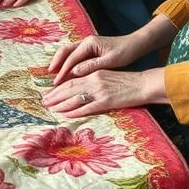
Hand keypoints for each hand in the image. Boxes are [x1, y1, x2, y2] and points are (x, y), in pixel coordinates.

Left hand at [42, 67, 163, 117]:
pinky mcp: (107, 101)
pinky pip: (88, 107)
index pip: (71, 80)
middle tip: (44, 101)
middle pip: (69, 88)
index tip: (49, 93)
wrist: (144, 84)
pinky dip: (76, 111)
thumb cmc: (127, 81)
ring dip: (61, 104)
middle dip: (54, 95)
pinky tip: (67, 115)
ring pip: (75, 98)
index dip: (58, 87)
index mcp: (94, 73)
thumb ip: (93, 80)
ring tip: (51, 109)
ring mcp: (100, 91)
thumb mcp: (107, 76)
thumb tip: (80, 88)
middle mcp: (94, 80)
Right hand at [47, 34, 139, 84]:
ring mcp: (86, 44)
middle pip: (65, 51)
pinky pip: (74, 55)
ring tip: (53, 74)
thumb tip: (75, 72)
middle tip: (50, 76)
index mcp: (89, 43)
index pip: (72, 58)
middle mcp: (85, 42)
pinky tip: (66, 71)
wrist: (135, 44)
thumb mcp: (110, 60)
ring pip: (68, 52)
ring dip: (60, 62)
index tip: (57, 82)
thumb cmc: (125, 52)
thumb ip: (92, 65)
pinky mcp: (90, 49)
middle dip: (56, 63)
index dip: (63, 71)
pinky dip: (67, 62)